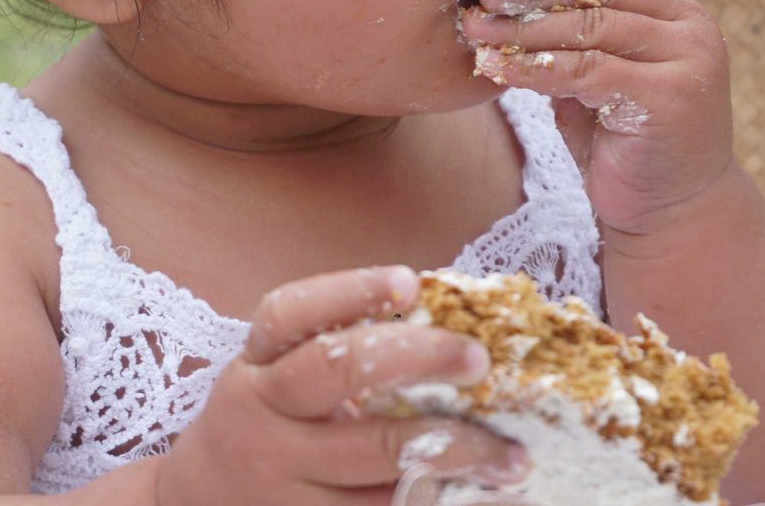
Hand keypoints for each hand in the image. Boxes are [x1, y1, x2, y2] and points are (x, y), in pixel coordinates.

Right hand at [155, 265, 531, 505]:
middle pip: (339, 373)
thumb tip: (444, 322)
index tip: (409, 282)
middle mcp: (261, 417)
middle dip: (418, 358)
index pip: (291, 314)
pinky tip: (478, 497)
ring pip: (375, 457)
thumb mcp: (270, 381)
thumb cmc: (260, 430)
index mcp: (255, 367)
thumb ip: (333, 353)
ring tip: (509, 455)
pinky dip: (436, 503)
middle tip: (477, 358)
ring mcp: (281, 480)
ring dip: (454, 450)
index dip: (350, 291)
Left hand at [461, 0, 733, 236]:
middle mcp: (691, 27)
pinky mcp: (669, 96)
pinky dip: (537, 67)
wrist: (670, 215)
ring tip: (478, 30)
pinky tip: (499, 68)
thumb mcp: (598, 79)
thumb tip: (506, 0)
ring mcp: (688, 60)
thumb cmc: (625, 143)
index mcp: (679, 10)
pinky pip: (588, 71)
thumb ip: (574, 39)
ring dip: (526, 29)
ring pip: (591, 29)